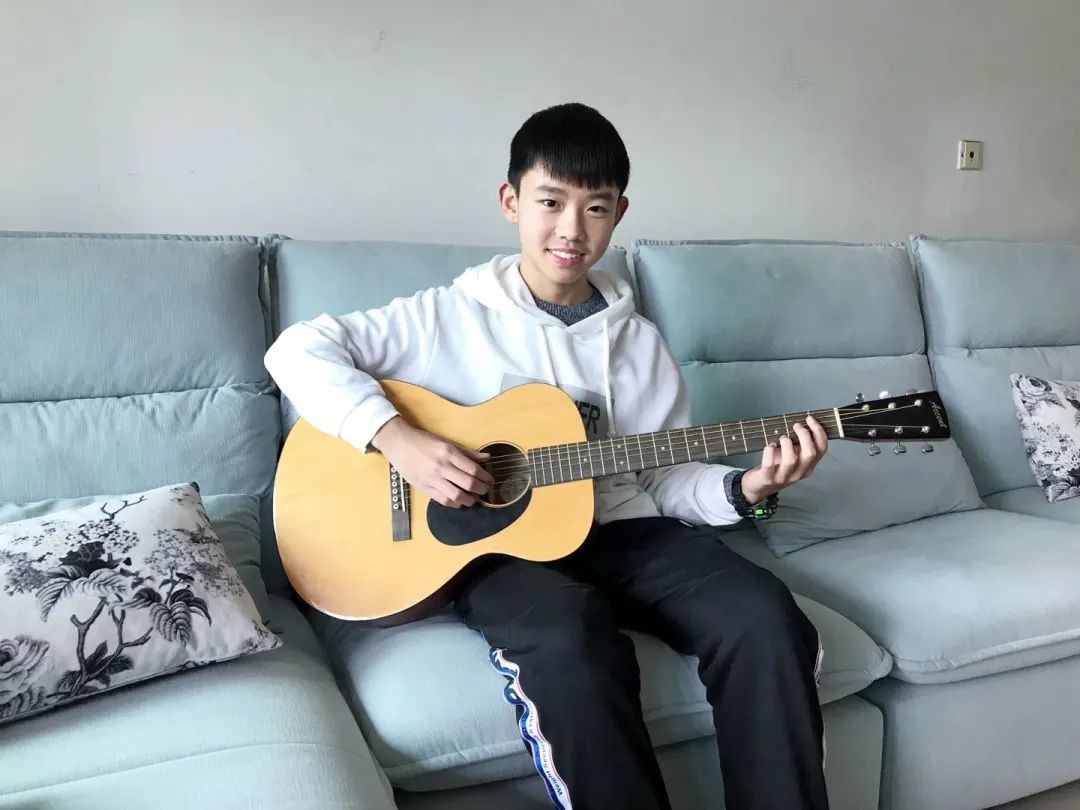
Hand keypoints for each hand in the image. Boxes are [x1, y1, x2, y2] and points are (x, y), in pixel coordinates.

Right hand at [371, 416, 493, 507]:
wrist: (398, 443)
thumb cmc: (423, 441)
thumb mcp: (447, 442)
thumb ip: (467, 452)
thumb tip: (487, 457)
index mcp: (448, 453)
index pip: (473, 469)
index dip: (485, 477)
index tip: (490, 480)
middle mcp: (441, 466)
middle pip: (468, 483)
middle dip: (481, 489)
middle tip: (485, 490)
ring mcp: (432, 478)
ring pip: (456, 496)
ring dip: (469, 500)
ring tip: (473, 498)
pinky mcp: (423, 487)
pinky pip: (442, 500)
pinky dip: (454, 503)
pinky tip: (458, 501)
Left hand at [741, 416, 827, 503]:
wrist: (759, 487)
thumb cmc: (776, 467)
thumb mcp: (793, 456)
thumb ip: (799, 445)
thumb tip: (802, 424)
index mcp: (808, 466)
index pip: (822, 449)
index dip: (818, 432)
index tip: (810, 419)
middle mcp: (799, 473)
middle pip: (810, 453)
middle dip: (804, 435)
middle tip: (796, 425)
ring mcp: (784, 477)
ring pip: (791, 460)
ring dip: (787, 444)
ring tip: (782, 438)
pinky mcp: (768, 478)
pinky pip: (769, 464)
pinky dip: (769, 451)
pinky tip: (770, 446)